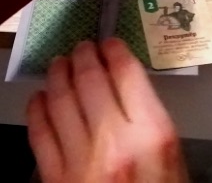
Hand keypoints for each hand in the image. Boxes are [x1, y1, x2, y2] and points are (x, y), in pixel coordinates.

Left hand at [26, 39, 188, 182]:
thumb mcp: (174, 162)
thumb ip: (150, 122)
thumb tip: (125, 85)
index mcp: (152, 134)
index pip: (127, 72)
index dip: (114, 50)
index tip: (110, 43)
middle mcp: (115, 142)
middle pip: (90, 79)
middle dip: (83, 55)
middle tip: (81, 47)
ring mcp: (81, 162)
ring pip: (59, 99)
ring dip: (56, 74)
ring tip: (58, 64)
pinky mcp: (56, 182)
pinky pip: (39, 133)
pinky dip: (36, 109)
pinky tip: (39, 99)